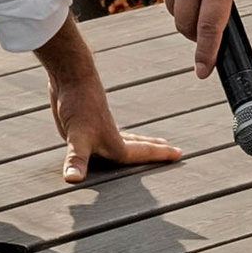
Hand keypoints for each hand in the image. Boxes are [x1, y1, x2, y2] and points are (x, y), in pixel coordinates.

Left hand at [37, 16, 178, 183]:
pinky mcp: (86, 121)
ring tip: (148, 144)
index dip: (161, 155)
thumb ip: (76, 160)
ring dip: (137, 143)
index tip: (180, 153)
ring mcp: (99, 128)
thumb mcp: (76, 136)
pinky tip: (106, 138)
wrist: (71, 72)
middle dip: (154, 150)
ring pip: (124, 139)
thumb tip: (72, 180)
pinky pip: (106, 134)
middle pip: (138, 146)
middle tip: (172, 150)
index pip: (143, 153)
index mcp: (116, 145)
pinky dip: (115, 138)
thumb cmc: (78, 104)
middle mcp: (111, 137)